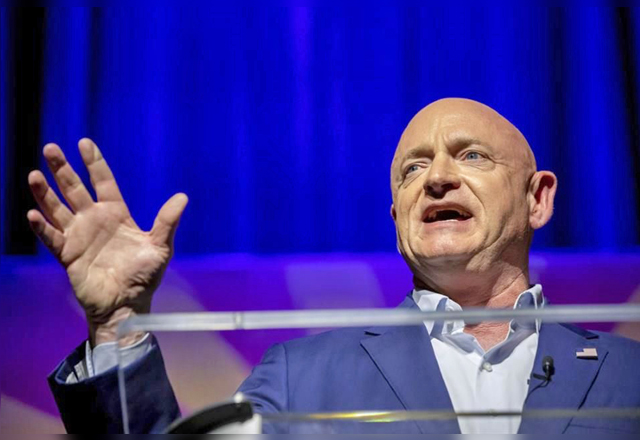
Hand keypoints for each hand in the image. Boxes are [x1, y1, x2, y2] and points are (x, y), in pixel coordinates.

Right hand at [27, 138, 187, 345]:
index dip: (94, 163)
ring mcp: (79, 237)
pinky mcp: (68, 255)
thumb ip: (167, 221)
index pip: (103, 182)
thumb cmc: (145, 277)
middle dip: (63, 170)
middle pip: (75, 189)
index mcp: (117, 215)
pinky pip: (52, 238)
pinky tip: (34, 214)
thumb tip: (183, 196)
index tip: (84, 143)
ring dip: (46, 193)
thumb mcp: (160, 246)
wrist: (128, 305)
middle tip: (51, 148)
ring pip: (58, 209)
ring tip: (35, 174)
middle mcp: (95, 221)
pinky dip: (42, 227)